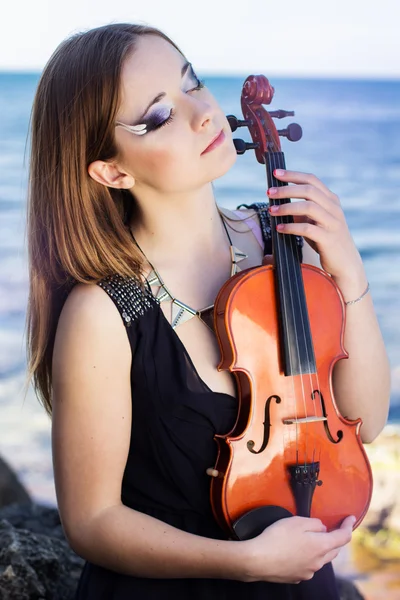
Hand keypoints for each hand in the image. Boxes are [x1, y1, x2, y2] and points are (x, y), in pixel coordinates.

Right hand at [240, 515, 354, 583]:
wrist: (258, 560)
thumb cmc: (277, 537)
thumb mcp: (297, 522)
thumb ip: (314, 523)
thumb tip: (322, 529)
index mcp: (321, 546)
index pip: (342, 537)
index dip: (348, 526)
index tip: (351, 518)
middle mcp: (318, 562)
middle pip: (334, 550)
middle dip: (335, 539)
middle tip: (331, 528)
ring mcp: (308, 572)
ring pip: (321, 559)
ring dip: (321, 549)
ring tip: (310, 539)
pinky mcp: (297, 577)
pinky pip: (308, 565)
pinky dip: (308, 557)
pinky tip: (296, 551)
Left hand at [267, 169, 364, 284]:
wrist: (345, 263)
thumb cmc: (327, 241)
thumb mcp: (315, 222)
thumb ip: (302, 212)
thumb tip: (280, 202)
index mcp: (331, 200)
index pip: (312, 180)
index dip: (293, 175)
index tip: (276, 173)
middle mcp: (334, 208)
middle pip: (309, 190)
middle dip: (286, 189)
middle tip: (269, 192)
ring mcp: (333, 223)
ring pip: (309, 206)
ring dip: (287, 207)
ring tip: (272, 210)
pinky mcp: (329, 239)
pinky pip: (307, 228)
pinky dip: (291, 227)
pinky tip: (280, 228)